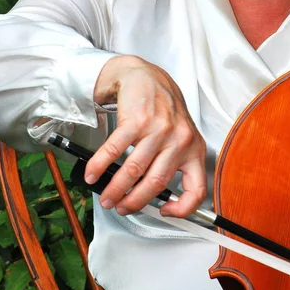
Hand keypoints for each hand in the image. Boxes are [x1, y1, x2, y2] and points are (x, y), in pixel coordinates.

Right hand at [86, 55, 206, 217]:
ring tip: (107, 197)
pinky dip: (100, 166)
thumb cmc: (164, 109)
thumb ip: (176, 162)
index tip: (165, 212)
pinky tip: (93, 174)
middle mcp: (179, 140)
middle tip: (122, 207)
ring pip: (134, 170)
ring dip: (115, 189)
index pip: (197, 188)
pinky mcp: (136, 121)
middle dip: (134, 202)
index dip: (182, 208)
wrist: (147, 77)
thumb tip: (159, 197)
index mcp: (194, 148)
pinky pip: (114, 150)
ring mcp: (158, 130)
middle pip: (156, 183)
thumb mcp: (181, 136)